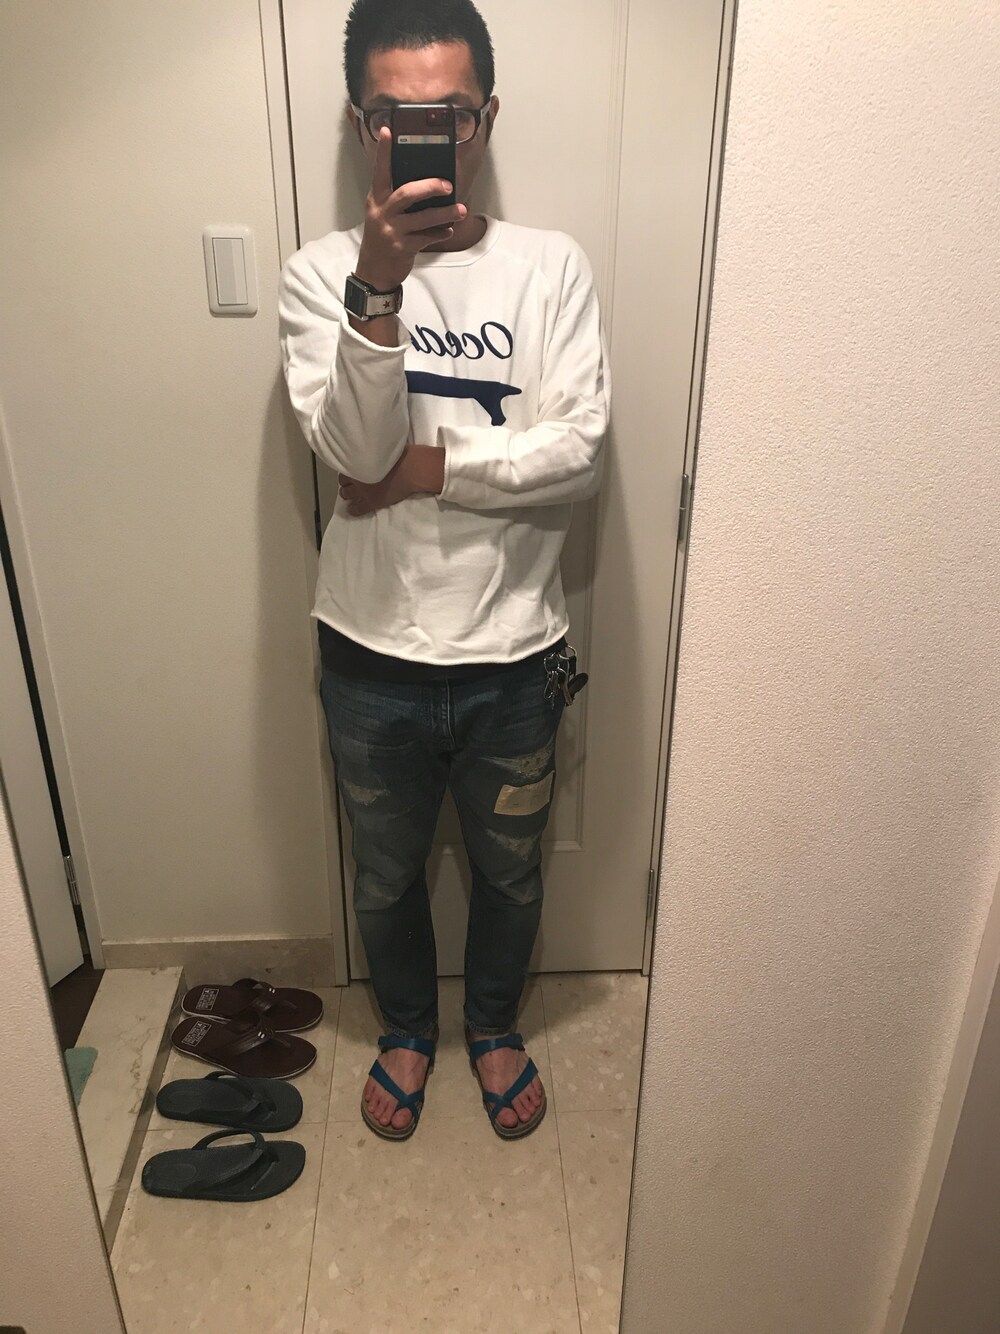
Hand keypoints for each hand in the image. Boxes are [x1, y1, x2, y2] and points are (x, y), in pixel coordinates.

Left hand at [339, 445, 444, 515]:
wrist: (411, 469)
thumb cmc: (400, 453)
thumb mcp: (382, 446)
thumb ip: (372, 449)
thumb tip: (368, 447)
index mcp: (358, 461)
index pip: (344, 466)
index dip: (347, 467)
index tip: (351, 467)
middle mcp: (357, 476)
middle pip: (343, 480)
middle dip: (345, 481)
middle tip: (351, 481)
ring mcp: (363, 491)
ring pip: (346, 494)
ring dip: (347, 493)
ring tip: (350, 494)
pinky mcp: (372, 502)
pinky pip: (357, 509)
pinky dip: (353, 509)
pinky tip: (351, 509)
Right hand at [355, 129, 466, 290]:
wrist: (374, 271)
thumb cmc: (383, 237)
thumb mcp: (383, 214)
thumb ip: (397, 199)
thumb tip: (428, 185)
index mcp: (377, 199)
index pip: (380, 171)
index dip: (384, 152)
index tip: (388, 131)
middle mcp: (382, 212)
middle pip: (407, 193)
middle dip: (430, 187)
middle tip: (448, 185)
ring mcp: (391, 231)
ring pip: (423, 218)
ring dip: (445, 213)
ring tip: (460, 210)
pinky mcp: (402, 248)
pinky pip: (426, 238)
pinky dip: (440, 233)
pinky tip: (449, 230)